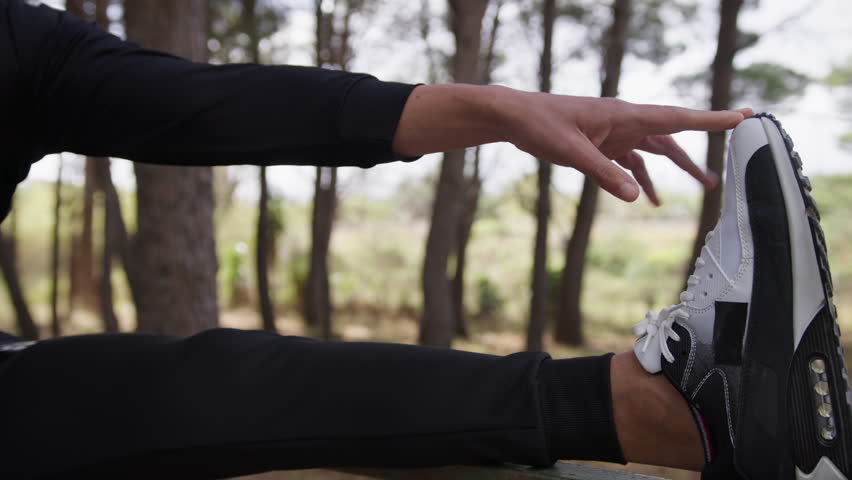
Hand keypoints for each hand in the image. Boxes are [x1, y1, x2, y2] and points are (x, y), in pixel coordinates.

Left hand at [500, 92, 752, 202]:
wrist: (515, 118)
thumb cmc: (541, 125)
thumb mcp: (572, 152)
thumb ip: (604, 174)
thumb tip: (635, 197)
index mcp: (624, 115)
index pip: (676, 118)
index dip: (710, 120)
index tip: (742, 117)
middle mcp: (625, 122)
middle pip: (670, 139)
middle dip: (696, 157)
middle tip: (721, 174)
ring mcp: (614, 133)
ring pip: (653, 152)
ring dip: (674, 170)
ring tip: (702, 188)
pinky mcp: (601, 145)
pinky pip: (630, 162)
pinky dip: (641, 179)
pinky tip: (647, 198)